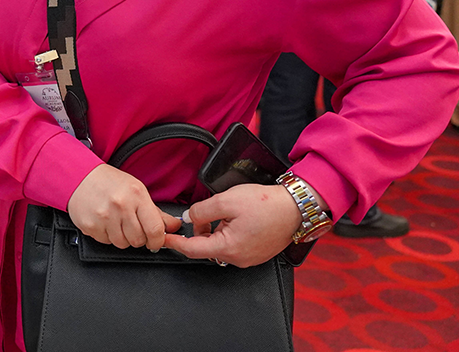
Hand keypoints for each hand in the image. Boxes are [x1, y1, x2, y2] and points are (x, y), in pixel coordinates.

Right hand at [67, 164, 182, 250]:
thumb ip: (156, 211)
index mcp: (136, 195)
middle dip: (138, 238)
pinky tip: (105, 222)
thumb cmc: (109, 182)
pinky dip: (107, 236)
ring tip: (117, 223)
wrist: (80, 176)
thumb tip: (174, 226)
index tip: (156, 241)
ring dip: (122, 237)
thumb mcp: (136, 190)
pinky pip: (106, 242)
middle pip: (139, 240)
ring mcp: (104, 216)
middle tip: (132, 227)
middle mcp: (120, 205)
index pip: (155, 229)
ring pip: (122, 244)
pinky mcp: (90, 225)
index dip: (158, 240)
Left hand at [163, 184, 303, 267]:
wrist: (296, 207)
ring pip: (218, 244)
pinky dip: (227, 231)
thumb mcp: (227, 200)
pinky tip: (236, 218)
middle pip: (205, 245)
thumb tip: (189, 218)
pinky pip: (232, 244)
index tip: (162, 239)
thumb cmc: (267, 204)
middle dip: (200, 228)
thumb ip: (202, 210)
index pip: (192, 249)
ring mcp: (248, 258)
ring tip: (228, 212)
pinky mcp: (255, 253)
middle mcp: (238, 258)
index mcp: (229, 248)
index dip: (175, 243)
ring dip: (214, 228)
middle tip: (206, 211)